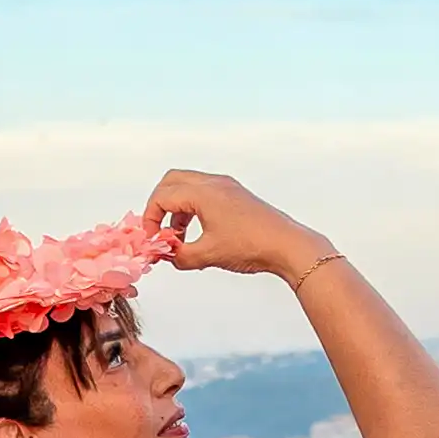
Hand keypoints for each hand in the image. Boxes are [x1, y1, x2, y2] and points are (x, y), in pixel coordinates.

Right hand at [141, 168, 338, 288]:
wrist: (288, 245)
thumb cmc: (251, 246)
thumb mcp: (208, 255)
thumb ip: (180, 256)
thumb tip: (168, 255)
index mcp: (203, 193)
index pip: (162, 197)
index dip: (150, 219)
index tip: (152, 240)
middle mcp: (214, 183)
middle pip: (171, 182)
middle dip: (159, 206)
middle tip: (157, 230)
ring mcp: (227, 187)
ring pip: (188, 186)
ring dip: (176, 208)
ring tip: (178, 237)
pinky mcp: (236, 195)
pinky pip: (205, 193)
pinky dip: (193, 208)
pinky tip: (198, 233)